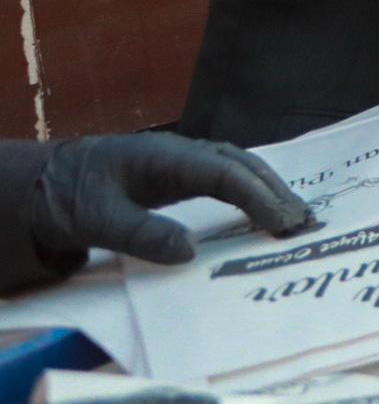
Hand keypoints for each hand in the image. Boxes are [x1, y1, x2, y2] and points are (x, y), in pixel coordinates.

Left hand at [27, 135, 310, 271]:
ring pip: (239, 167)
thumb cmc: (72, 199)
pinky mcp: (182, 173)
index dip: (257, 196)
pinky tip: (266, 209)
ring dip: (270, 189)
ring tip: (295, 217)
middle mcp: (182, 152)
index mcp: (164, 158)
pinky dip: (253, 191)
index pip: (223, 173)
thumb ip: (142, 234)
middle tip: (304, 223)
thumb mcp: (98, 221)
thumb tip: (191, 251)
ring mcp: (184, 159)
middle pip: (241, 164)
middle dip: (276, 191)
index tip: (281, 223)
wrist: (50, 183)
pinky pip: (228, 176)